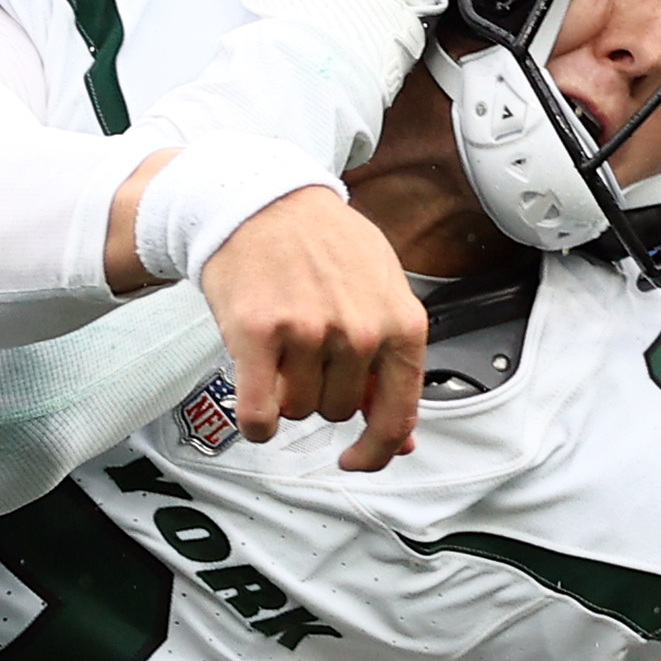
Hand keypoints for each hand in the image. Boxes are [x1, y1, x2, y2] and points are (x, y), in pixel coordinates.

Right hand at [196, 187, 425, 471]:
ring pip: (298, 410)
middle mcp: (359, 329)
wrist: (261, 201)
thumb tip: (405, 438)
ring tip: (281, 351)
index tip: (358, 459)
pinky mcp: (258, 332)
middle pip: (339, 413)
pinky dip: (256, 423)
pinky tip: (255, 410)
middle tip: (306, 354)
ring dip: (285, 395)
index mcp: (401, 322)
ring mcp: (308, 330)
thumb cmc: (323, 244)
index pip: (399, 416)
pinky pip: (259, 412)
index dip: (377, 450)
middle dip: (320, 394)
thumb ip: (394, 364)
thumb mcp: (381, 293)